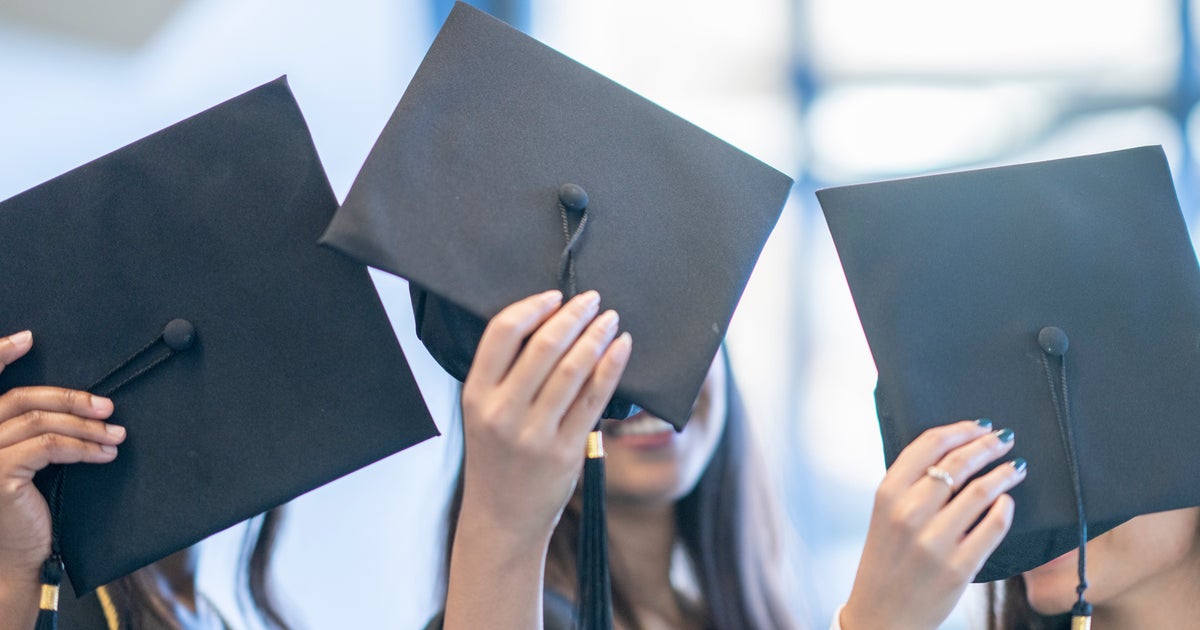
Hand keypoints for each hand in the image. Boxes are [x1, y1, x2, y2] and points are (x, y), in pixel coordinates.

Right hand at [0, 330, 125, 580]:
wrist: (16, 559)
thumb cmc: (25, 511)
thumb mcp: (27, 464)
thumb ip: (34, 433)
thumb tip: (80, 407)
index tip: (27, 338)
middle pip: (20, 399)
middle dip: (70, 397)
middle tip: (107, 407)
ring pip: (40, 422)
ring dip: (87, 426)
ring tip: (118, 436)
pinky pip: (50, 446)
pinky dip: (84, 446)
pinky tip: (106, 453)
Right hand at [444, 291, 629, 629]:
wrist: (501, 519)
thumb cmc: (496, 458)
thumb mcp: (482, 413)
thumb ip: (505, 374)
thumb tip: (549, 323)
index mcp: (476, 395)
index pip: (501, 333)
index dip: (532, 306)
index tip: (555, 295)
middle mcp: (502, 413)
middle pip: (543, 347)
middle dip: (573, 316)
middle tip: (593, 298)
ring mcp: (535, 434)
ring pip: (572, 370)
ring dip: (596, 337)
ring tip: (610, 319)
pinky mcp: (565, 452)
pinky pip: (593, 399)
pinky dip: (611, 368)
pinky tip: (622, 348)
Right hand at [840, 419, 1025, 629]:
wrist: (880, 617)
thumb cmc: (885, 563)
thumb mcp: (883, 517)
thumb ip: (908, 487)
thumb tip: (952, 453)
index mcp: (887, 495)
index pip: (928, 445)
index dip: (960, 429)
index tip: (980, 426)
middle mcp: (908, 514)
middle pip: (958, 462)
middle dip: (988, 445)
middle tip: (1006, 439)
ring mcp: (934, 542)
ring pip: (981, 492)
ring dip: (1005, 473)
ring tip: (1017, 467)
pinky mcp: (959, 568)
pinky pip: (993, 527)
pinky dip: (1006, 510)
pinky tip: (1009, 503)